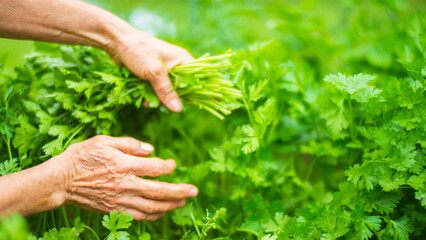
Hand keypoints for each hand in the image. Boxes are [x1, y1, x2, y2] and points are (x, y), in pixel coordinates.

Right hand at [59, 135, 197, 220]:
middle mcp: (125, 184)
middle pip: (160, 191)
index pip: (156, 168)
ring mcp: (120, 200)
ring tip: (183, 202)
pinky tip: (162, 212)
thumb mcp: (104, 141)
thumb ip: (130, 144)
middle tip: (194, 191)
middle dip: (180, 191)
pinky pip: (139, 216)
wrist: (60, 181)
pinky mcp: (114, 210)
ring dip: (171, 205)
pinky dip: (154, 215)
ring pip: (153, 207)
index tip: (173, 164)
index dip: (168, 166)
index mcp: (124, 165)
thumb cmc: (81, 157)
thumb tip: (151, 149)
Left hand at [108, 29, 193, 111]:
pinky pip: (157, 90)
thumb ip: (166, 91)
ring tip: (148, 102)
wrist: (115, 41)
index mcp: (183, 60)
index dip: (197, 93)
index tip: (193, 105)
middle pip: (182, 89)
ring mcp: (164, 71)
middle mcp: (176, 65)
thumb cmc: (139, 51)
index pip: (197, 79)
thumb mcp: (154, 72)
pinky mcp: (153, 75)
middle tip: (161, 105)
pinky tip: (143, 100)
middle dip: (171, 99)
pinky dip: (150, 96)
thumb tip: (178, 109)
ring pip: (168, 92)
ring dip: (158, 100)